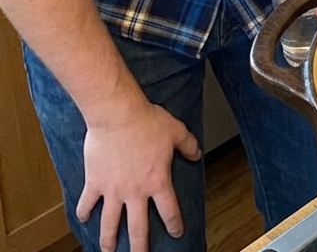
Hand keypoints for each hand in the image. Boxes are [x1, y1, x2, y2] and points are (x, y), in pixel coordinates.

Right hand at [77, 99, 201, 251]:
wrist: (118, 115)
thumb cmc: (148, 121)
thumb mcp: (176, 131)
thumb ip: (188, 145)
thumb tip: (197, 154)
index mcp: (157, 181)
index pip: (169, 210)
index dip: (174, 224)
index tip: (176, 233)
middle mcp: (135, 192)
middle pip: (138, 228)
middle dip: (140, 246)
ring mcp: (113, 190)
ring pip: (109, 223)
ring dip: (108, 239)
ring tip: (108, 250)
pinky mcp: (94, 183)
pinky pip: (87, 203)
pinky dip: (83, 213)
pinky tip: (83, 219)